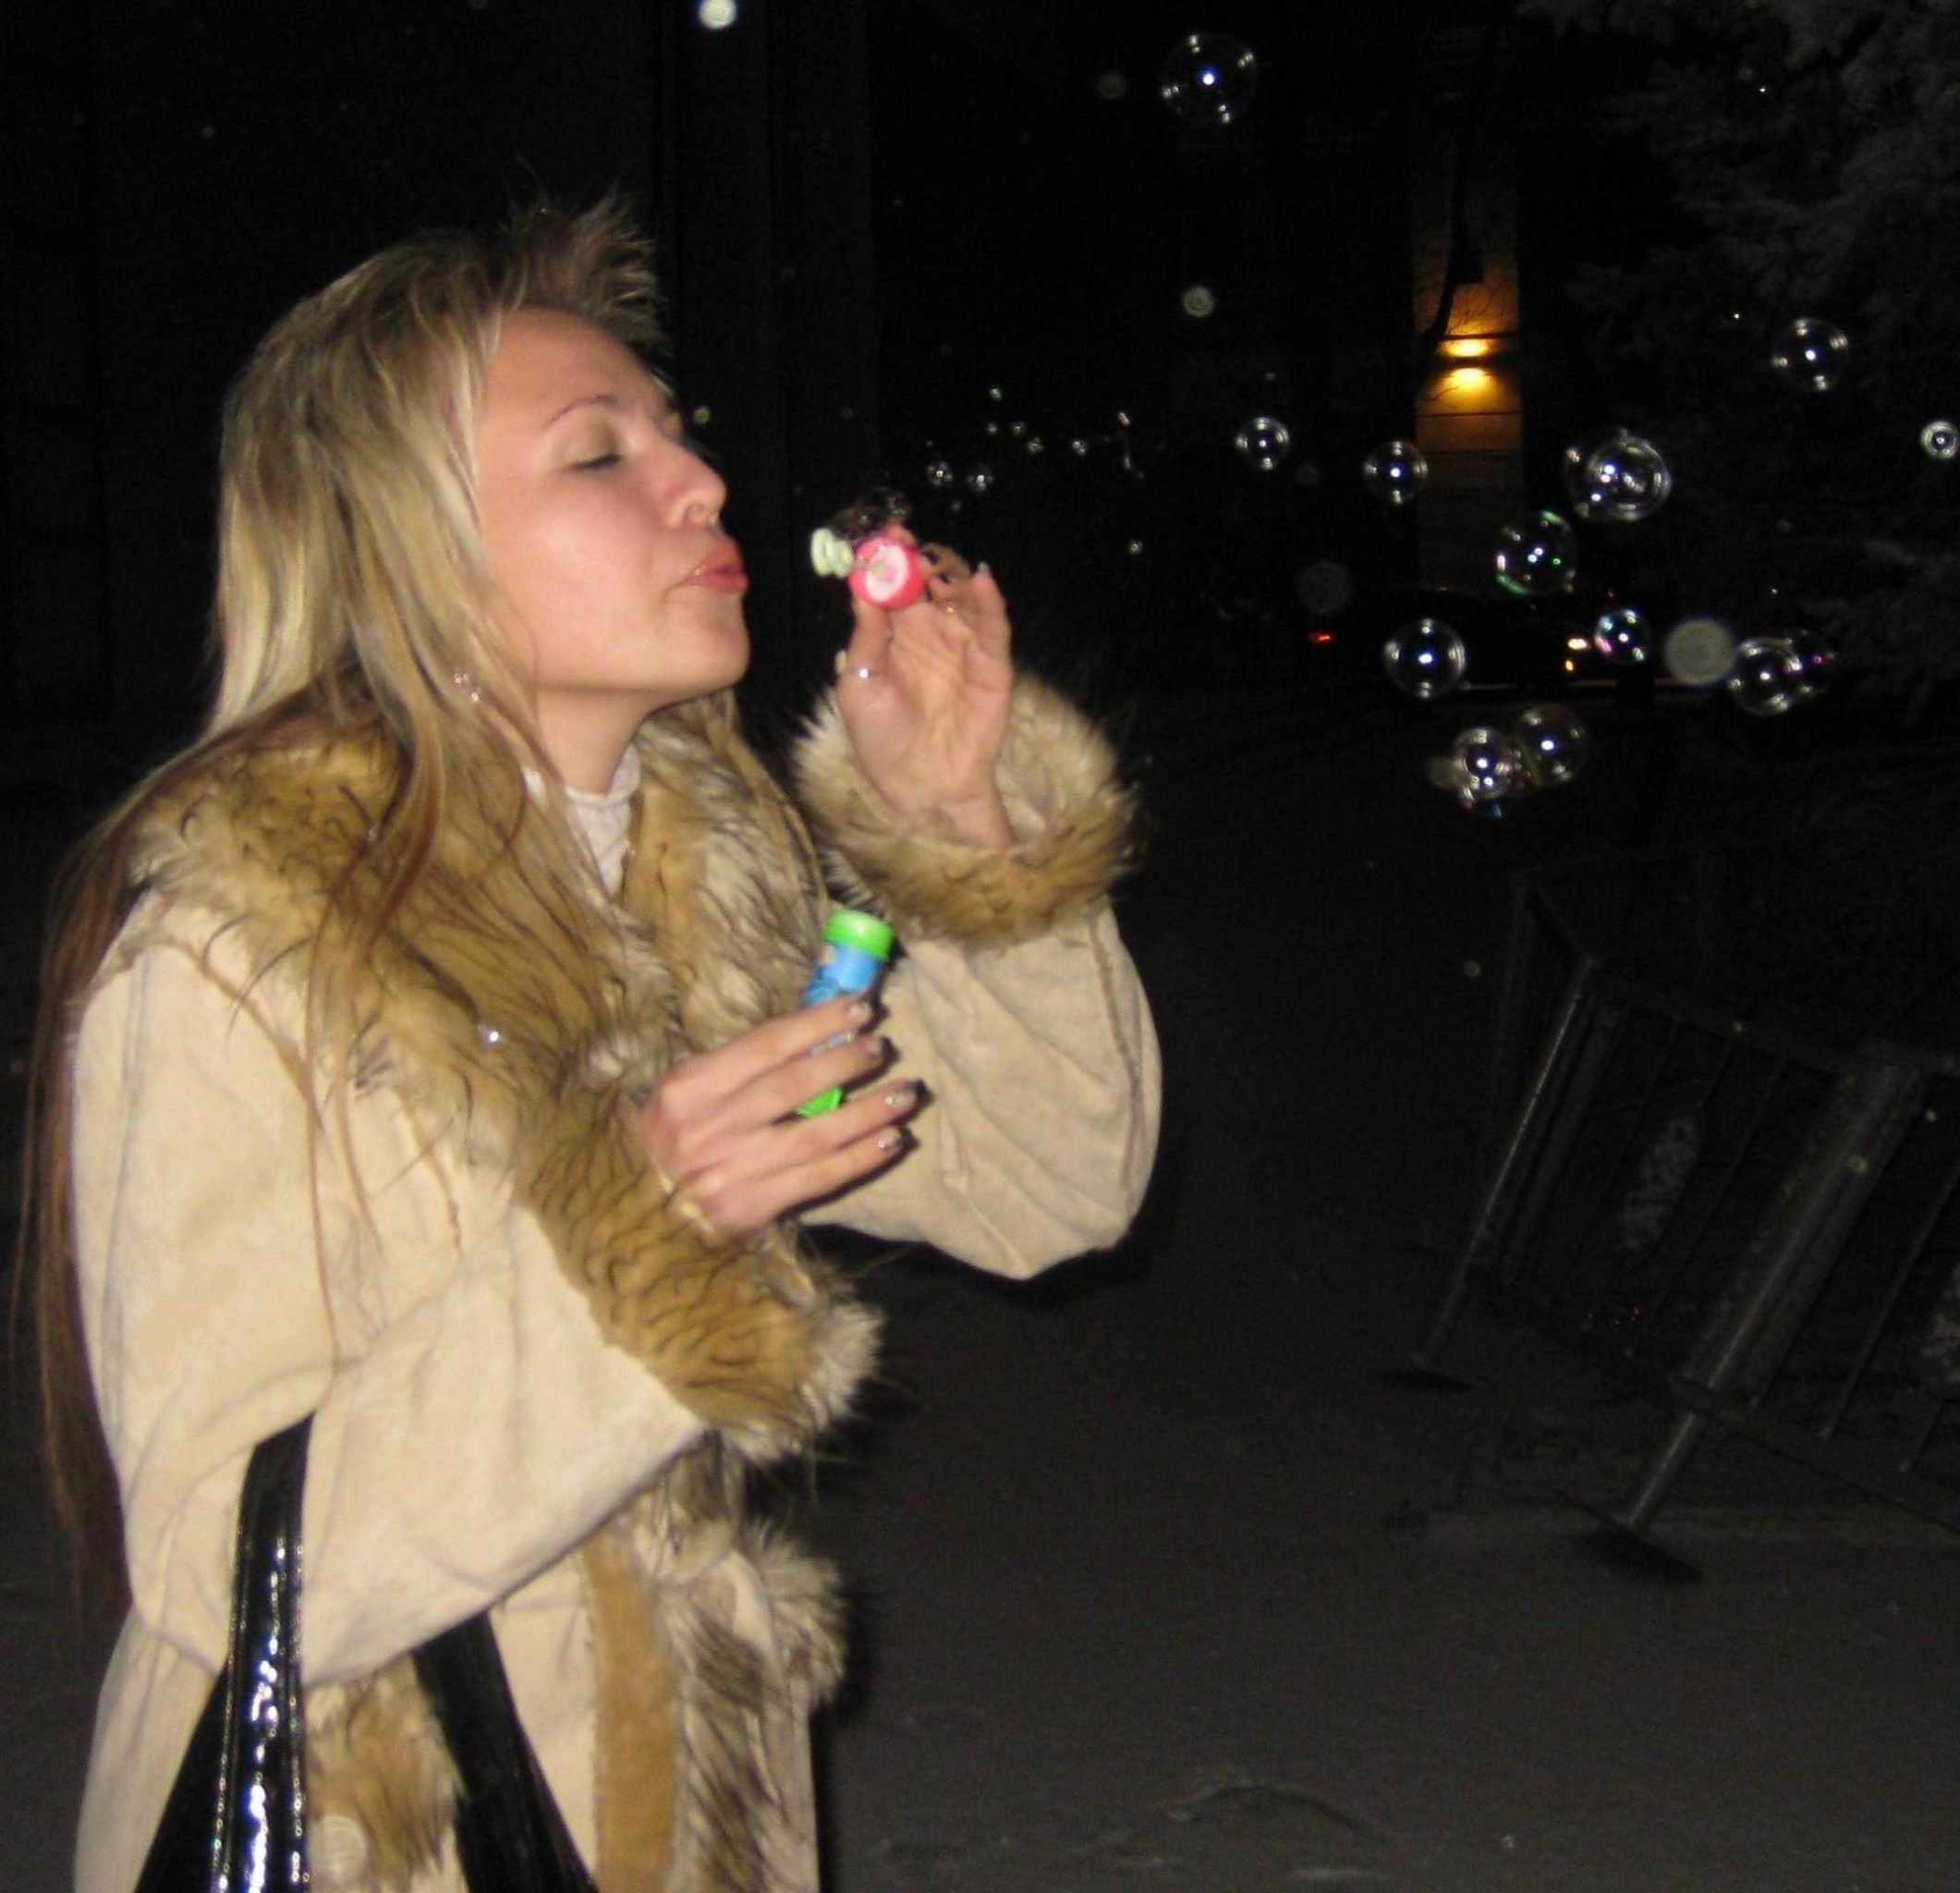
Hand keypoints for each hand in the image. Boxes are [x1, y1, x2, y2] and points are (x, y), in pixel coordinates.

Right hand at [634, 995, 919, 1238]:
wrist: (632, 1216)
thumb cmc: (667, 1141)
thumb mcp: (683, 1093)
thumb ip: (737, 1068)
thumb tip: (815, 1035)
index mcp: (688, 1088)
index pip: (765, 1045)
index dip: (817, 1023)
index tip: (860, 1006)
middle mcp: (709, 1128)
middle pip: (794, 1087)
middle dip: (846, 1062)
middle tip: (883, 1047)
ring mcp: (731, 1172)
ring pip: (815, 1135)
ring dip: (867, 1112)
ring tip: (906, 1093)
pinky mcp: (750, 1210)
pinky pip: (818, 1179)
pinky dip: (860, 1159)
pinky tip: (891, 1141)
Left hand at [835, 529, 1015, 846]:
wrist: (918, 784)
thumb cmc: (881, 737)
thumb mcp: (858, 686)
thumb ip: (865, 638)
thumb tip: (862, 588)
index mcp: (895, 632)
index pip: (896, 584)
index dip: (892, 558)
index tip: (886, 536)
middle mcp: (931, 631)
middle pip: (932, 581)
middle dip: (922, 559)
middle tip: (910, 547)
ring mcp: (963, 645)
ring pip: (964, 596)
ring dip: (952, 574)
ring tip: (936, 567)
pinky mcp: (992, 665)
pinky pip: (993, 628)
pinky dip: (991, 603)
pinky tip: (982, 582)